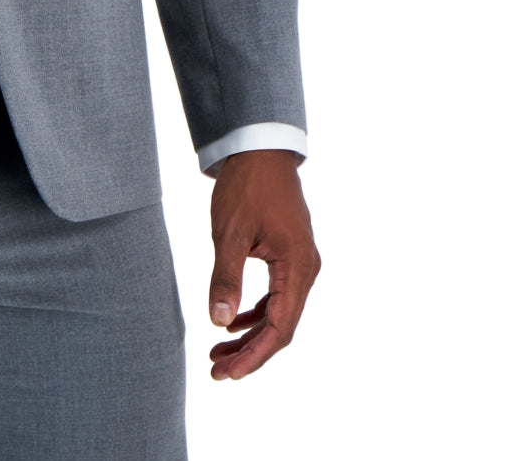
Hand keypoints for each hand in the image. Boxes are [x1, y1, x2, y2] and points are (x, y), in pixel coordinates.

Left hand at [207, 149, 319, 380]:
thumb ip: (226, 278)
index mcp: (297, 266)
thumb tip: (219, 322)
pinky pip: (277, 295)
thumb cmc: (246, 186)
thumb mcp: (229, 233)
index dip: (254, 356)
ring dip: (250, 334)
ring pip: (279, 312)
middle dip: (250, 352)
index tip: (227, 374)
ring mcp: (300, 262)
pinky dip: (255, 311)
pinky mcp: (290, 254)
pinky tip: (231, 321)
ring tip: (218, 353)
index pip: (279, 328)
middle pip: (281, 326)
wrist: (260, 149)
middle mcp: (306, 269)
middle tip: (216, 370)